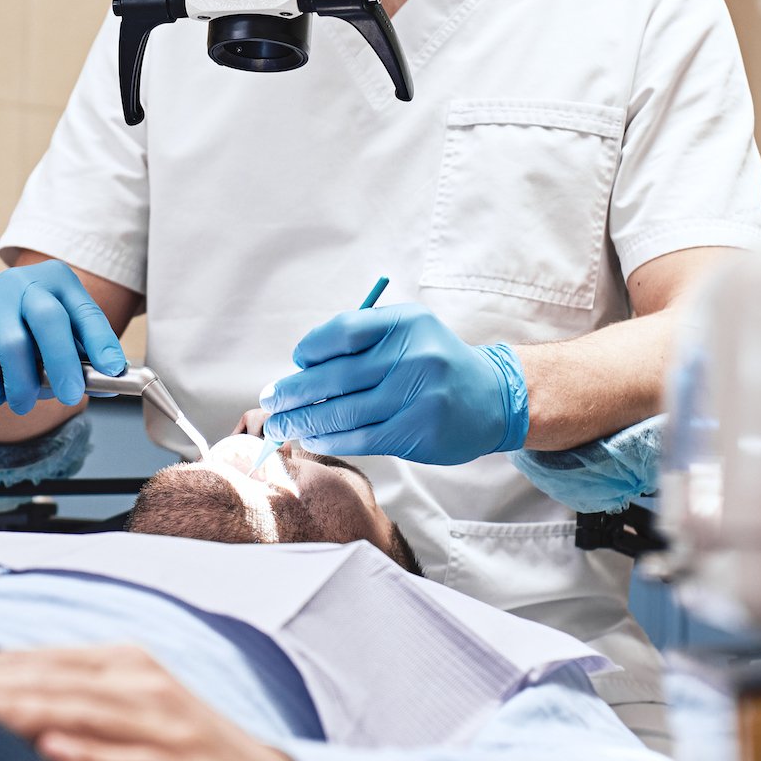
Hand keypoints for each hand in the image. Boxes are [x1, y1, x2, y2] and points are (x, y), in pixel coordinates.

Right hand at [0, 261, 125, 414]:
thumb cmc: (30, 336)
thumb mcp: (62, 340)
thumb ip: (85, 361)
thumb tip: (109, 384)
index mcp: (57, 281)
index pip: (86, 311)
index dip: (101, 342)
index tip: (112, 371)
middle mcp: (22, 281)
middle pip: (48, 319)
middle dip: (63, 363)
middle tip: (71, 396)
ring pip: (13, 345)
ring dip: (23, 385)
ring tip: (24, 403)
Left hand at [0, 645, 319, 760]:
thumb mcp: (124, 721)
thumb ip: (64, 707)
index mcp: (120, 666)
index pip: (28, 663)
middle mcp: (142, 685)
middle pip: (43, 682)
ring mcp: (170, 728)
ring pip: (79, 715)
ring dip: (16, 715)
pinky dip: (94, 759)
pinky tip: (54, 755)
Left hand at [259, 303, 529, 464]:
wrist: (491, 398)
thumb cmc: (434, 362)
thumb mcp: (407, 333)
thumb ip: (362, 343)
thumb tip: (300, 370)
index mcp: (407, 322)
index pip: (343, 331)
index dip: (311, 348)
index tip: (297, 362)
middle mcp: (414, 356)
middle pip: (336, 375)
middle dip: (294, 391)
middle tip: (270, 401)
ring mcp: (418, 396)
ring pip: (343, 411)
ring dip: (304, 420)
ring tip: (281, 425)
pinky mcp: (418, 431)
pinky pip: (361, 437)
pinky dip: (330, 438)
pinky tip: (312, 437)